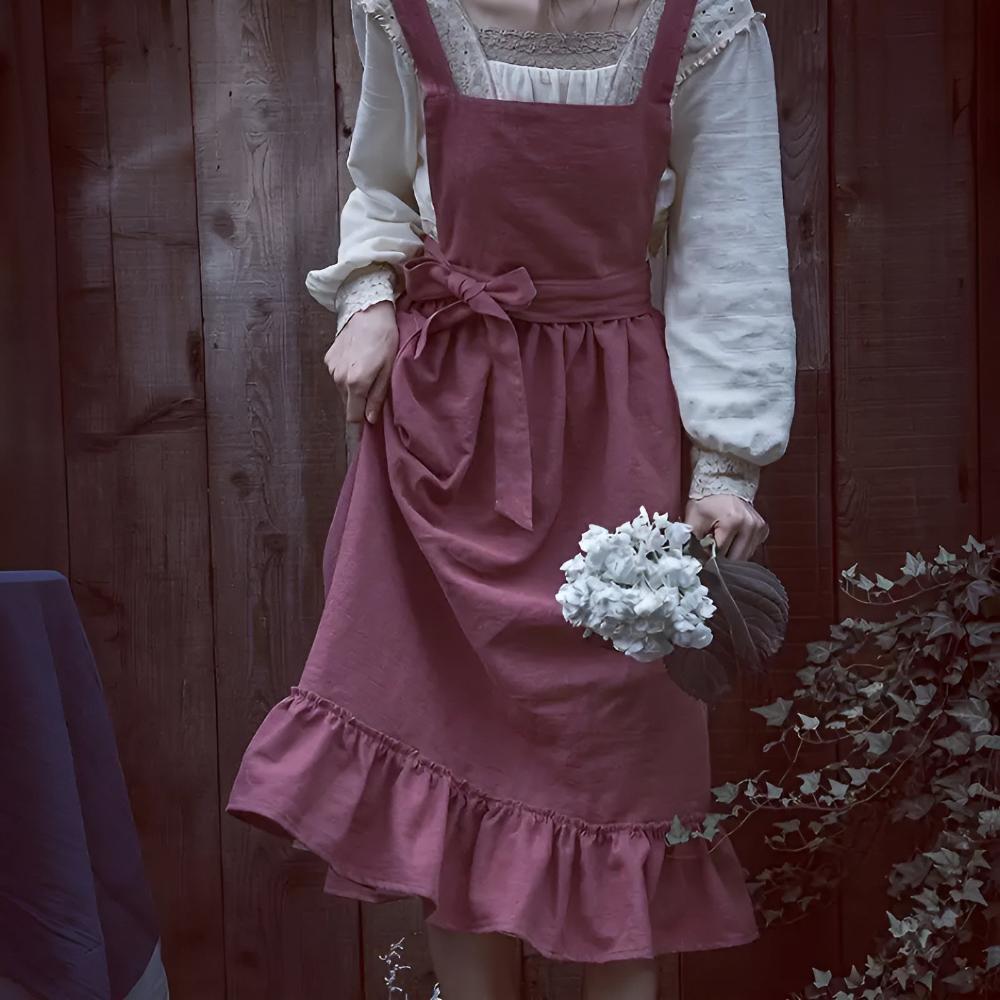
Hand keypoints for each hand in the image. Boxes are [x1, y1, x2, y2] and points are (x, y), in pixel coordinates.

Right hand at [323, 300, 398, 423]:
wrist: (368, 311)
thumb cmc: (384, 340)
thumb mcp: (388, 370)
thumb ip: (377, 397)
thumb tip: (370, 419)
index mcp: (356, 384)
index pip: (353, 416)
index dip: (361, 422)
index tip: (369, 421)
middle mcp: (339, 379)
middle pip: (348, 403)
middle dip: (359, 402)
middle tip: (374, 388)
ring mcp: (331, 368)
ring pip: (342, 389)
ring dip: (353, 387)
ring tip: (367, 370)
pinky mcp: (328, 358)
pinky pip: (337, 375)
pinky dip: (346, 373)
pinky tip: (357, 360)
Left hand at [683, 494, 768, 560]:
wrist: (723, 484)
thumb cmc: (707, 501)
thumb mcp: (694, 519)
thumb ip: (693, 541)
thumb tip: (696, 563)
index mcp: (733, 522)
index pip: (721, 553)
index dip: (709, 555)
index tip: (702, 551)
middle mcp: (750, 525)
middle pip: (736, 558)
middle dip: (722, 558)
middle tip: (711, 549)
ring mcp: (759, 528)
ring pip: (745, 556)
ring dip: (732, 554)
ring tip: (722, 541)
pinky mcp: (763, 530)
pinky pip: (751, 549)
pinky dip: (741, 548)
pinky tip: (733, 539)